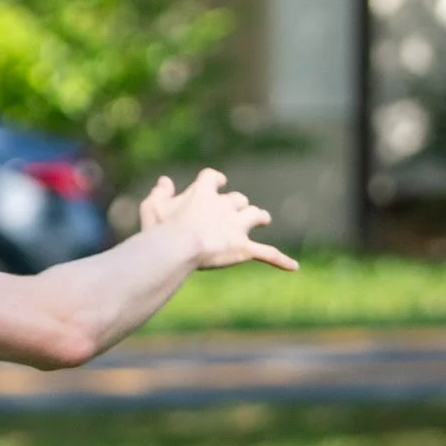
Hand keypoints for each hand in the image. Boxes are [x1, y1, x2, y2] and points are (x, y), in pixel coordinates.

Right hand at [135, 168, 297, 272]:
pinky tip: (294, 267)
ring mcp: (237, 227)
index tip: (215, 181)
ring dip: (258, 217)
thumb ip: (159, 193)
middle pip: (237, 199)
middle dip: (237, 204)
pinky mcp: (244, 249)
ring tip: (263, 220)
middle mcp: (224, 206)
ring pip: (255, 216)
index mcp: (202, 194)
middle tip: (236, 209)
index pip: (211, 178)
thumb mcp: (152, 207)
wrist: (180, 248)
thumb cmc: (162, 229)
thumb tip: (165, 181)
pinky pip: (267, 254)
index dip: (214, 180)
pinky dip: (280, 260)